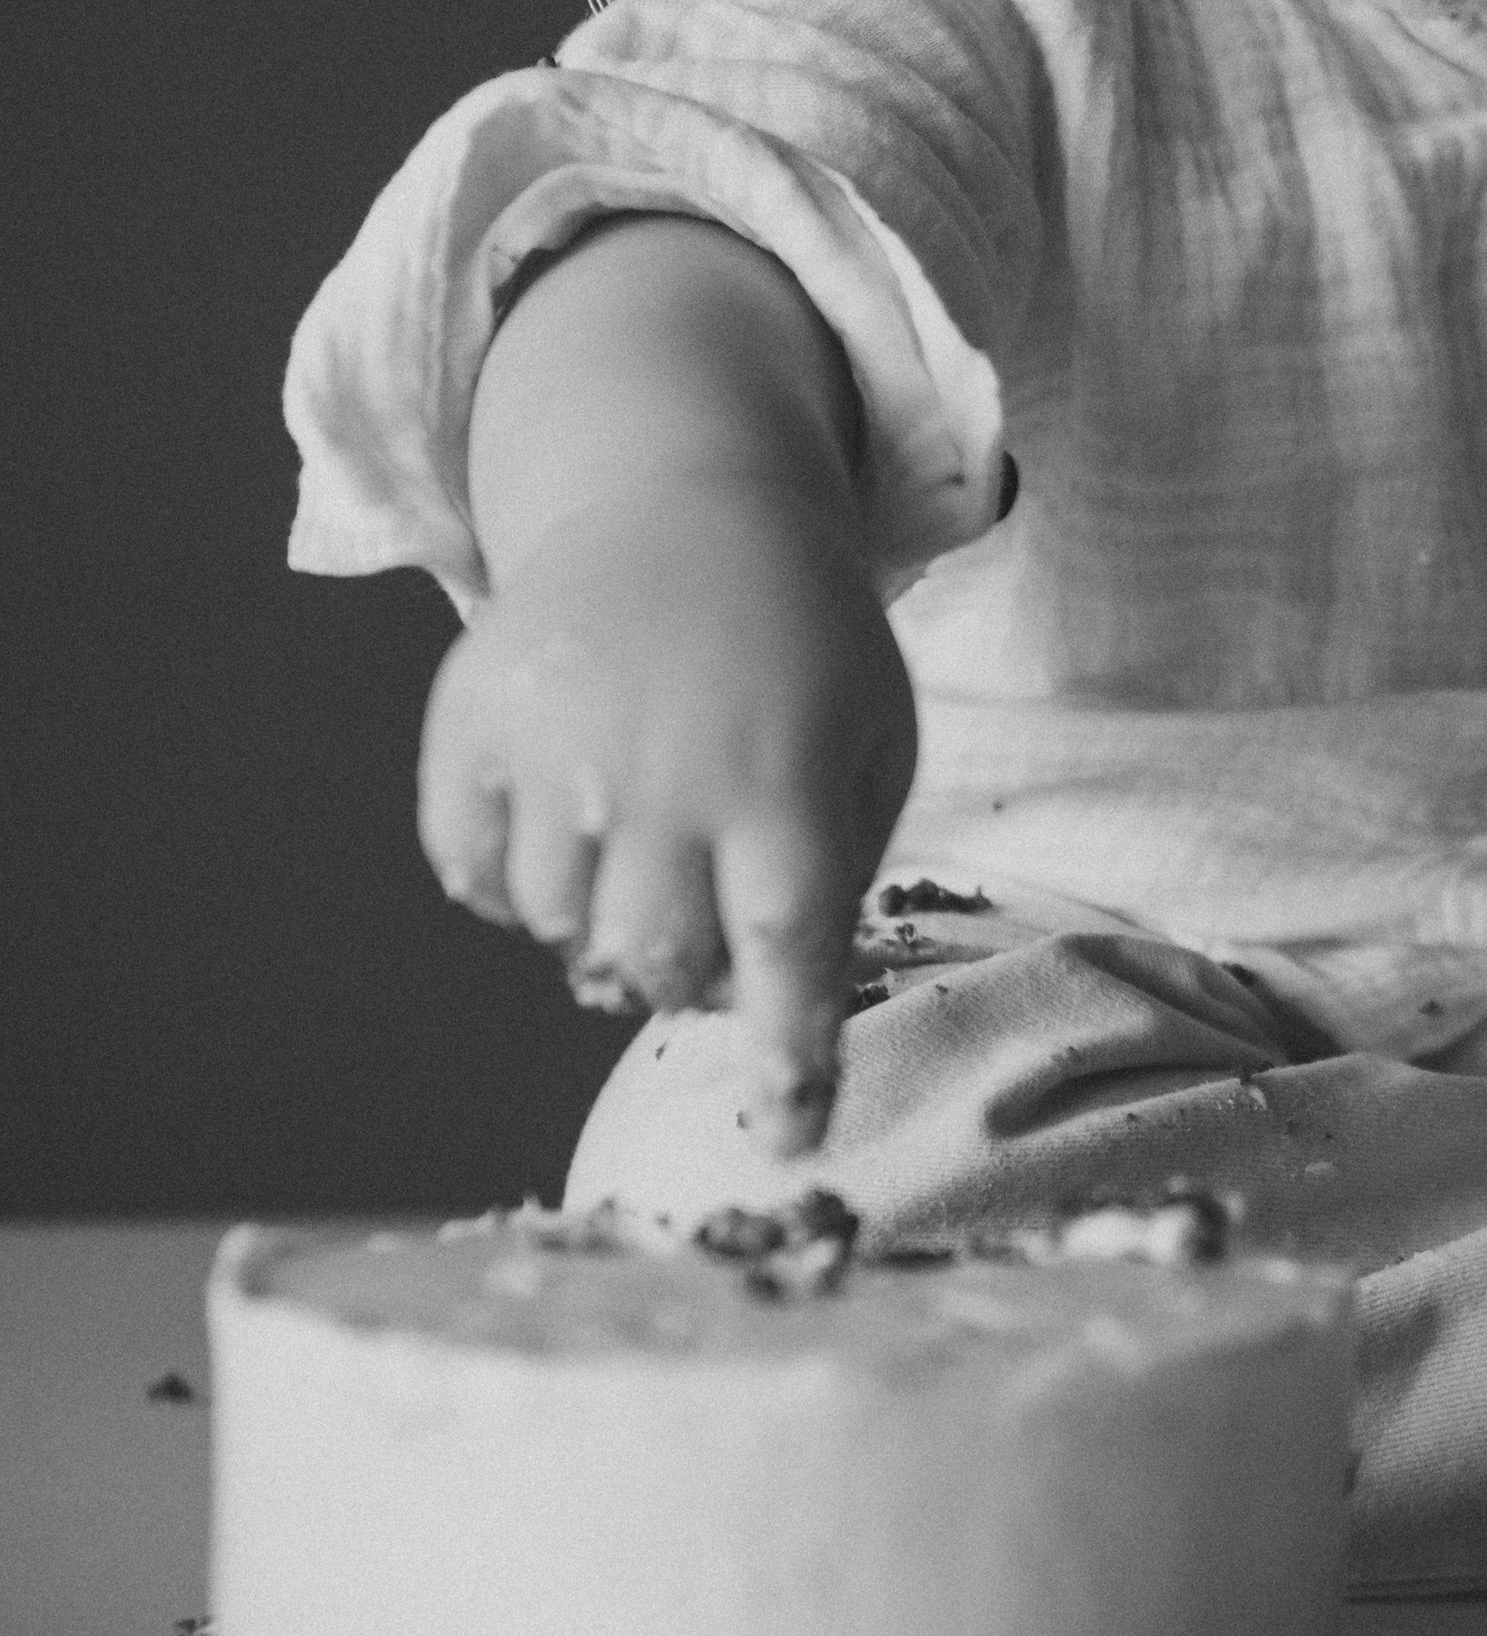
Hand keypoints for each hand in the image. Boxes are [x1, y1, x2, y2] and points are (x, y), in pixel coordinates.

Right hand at [417, 476, 916, 1151]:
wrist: (691, 498)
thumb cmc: (802, 652)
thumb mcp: (872, 743)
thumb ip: (836, 878)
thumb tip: (762, 1010)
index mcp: (788, 779)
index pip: (786, 950)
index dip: (786, 1054)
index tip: (791, 1137)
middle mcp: (666, 766)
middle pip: (652, 960)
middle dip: (676, 974)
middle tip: (697, 919)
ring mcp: (556, 739)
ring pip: (554, 927)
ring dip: (595, 919)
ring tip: (637, 835)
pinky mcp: (472, 715)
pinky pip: (466, 873)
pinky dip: (506, 880)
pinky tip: (560, 819)